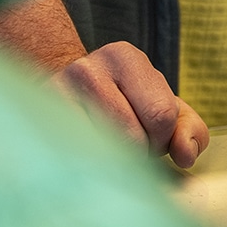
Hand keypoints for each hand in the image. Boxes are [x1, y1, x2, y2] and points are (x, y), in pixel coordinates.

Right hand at [54, 41, 208, 168]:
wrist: (62, 91)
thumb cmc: (121, 103)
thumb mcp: (162, 105)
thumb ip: (188, 130)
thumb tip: (186, 155)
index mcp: (126, 58)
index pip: (161, 114)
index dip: (162, 140)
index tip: (150, 140)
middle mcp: (89, 69)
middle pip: (133, 137)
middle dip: (139, 154)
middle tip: (128, 148)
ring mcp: (56, 94)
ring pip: (103, 152)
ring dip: (114, 164)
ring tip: (108, 149)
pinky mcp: (38, 121)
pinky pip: (76, 159)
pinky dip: (89, 168)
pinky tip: (86, 156)